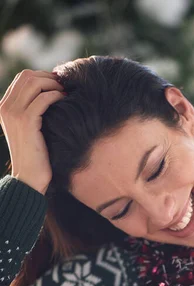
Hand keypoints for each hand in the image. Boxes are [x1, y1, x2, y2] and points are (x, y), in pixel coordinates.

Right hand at [0, 69, 63, 194]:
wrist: (28, 178)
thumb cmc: (35, 156)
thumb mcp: (29, 130)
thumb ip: (32, 110)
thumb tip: (50, 92)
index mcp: (4, 107)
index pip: (22, 78)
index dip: (42, 76)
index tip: (58, 84)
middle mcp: (5, 107)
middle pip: (27, 76)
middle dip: (48, 77)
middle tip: (64, 86)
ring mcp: (14, 113)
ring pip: (34, 83)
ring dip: (53, 85)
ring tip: (65, 93)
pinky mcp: (26, 122)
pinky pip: (43, 99)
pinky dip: (55, 96)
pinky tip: (64, 101)